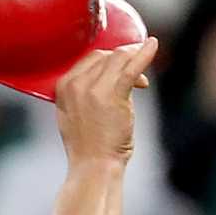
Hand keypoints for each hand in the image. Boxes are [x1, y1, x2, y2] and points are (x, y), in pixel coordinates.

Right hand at [55, 35, 158, 169]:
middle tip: (134, 79)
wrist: (93, 169)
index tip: (119, 74)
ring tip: (143, 74)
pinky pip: (131, 67)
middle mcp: (76, 84)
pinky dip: (144, 54)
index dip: (109, 62)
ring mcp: (94, 88)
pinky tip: (153, 45)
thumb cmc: (87, 148)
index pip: (90, 59)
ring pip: (119, 58)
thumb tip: (106, 76)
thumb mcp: (72, 115)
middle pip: (105, 56)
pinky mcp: (113, 94)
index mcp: (63, 87)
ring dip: (134, 60)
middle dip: (122, 61)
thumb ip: (82, 93)